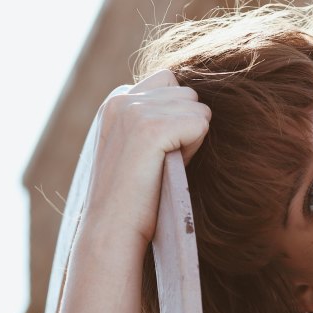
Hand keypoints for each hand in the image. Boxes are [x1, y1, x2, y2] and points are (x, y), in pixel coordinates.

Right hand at [84, 69, 211, 248]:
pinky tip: (171, 167)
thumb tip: (195, 106)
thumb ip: (154, 120)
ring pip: (197, 108)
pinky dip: (195, 148)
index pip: (169, 82)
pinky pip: (200, 123)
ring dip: (192, 138)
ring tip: (165, 166)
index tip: (154, 151)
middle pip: (187, 93)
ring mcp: (134, 110)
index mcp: (116, 101)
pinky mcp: (149, 128)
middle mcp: (122, 98)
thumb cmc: (133, 197)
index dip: (174, 117)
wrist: (112, 229)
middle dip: (185, 125)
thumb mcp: (137, 148)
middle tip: (163, 162)